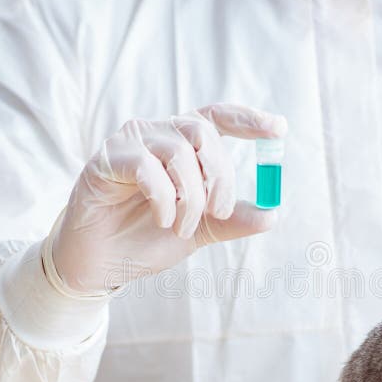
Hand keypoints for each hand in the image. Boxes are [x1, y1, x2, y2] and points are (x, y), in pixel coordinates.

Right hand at [49, 103, 286, 294]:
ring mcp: (130, 143)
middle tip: (219, 212)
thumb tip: (271, 214)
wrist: (103, 264)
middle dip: (220, 175)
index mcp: (182, 144)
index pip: (218, 117)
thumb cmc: (146, 238)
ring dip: (190, 197)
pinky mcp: (107, 160)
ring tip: (182, 228)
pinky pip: (146, 167)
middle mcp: (157, 134)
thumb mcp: (200, 231)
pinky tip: (162, 220)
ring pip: (177, 151)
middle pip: (202, 132)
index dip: (248, 119)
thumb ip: (231, 220)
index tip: (278, 129)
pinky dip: (162, 198)